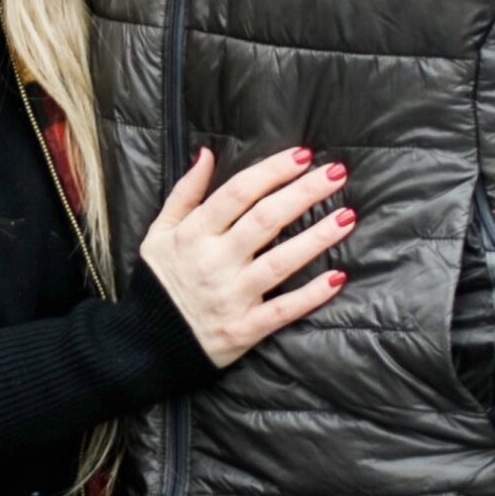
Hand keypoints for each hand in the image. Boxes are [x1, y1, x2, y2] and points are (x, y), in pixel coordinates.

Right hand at [137, 147, 353, 367]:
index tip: (303, 155)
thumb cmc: (159, 280)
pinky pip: (282, 310)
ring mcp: (231, 296)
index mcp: (194, 234)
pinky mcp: (244, 328)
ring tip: (347, 216)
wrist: (147, 342)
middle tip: (336, 173)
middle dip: (304, 192)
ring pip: (280, 263)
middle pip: (265, 220)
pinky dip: (310, 295)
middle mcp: (215, 261)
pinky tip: (337, 277)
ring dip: (316, 238)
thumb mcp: (160, 232)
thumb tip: (206, 153)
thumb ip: (185, 192)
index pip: (238, 193)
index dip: (272, 171)